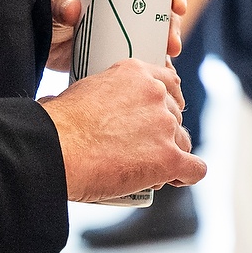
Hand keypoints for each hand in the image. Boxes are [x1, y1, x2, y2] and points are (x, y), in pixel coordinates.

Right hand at [40, 59, 206, 201]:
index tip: (155, 117)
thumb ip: (98, 95)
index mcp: (136, 73)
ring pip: (183, 141)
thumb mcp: (80, 92)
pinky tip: (176, 179)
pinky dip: (187, 175)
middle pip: (174, 116)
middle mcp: (156, 95)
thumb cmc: (57, 126)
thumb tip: (83, 111)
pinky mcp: (168, 158)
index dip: (164, 103)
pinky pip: (195, 168)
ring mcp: (165, 126)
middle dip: (161, 134)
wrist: (57, 149)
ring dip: (171, 154)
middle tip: (139, 151)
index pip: (168, 84)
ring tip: (147, 171)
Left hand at [46, 0, 190, 72]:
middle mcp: (126, 0)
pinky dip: (155, 61)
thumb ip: (60, 2)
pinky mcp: (118, 48)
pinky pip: (144, 52)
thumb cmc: (43, 7)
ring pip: (156, 31)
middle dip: (172, 23)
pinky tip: (161, 72)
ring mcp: (124, 25)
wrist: (32, 37)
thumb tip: (74, 9)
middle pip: (161, 6)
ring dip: (168, 43)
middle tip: (171, 43)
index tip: (177, 5)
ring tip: (168, 59)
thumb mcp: (52, 0)